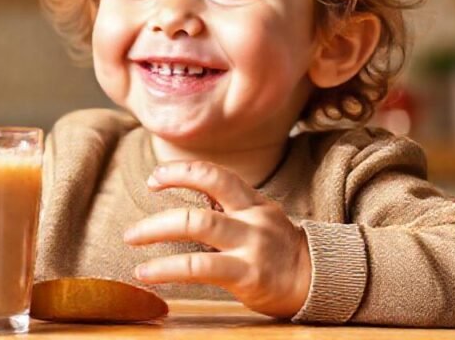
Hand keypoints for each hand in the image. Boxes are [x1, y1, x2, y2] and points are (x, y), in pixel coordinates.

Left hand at [123, 161, 311, 317]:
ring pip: (198, 225)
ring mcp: (252, 245)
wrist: (322, 283)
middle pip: (203, 196)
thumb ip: (229, 208)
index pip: (216, 174)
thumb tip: (191, 194)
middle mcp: (253, 218)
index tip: (155, 179)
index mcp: (254, 202)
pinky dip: (167, 268)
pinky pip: (201, 266)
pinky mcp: (249, 274)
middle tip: (132, 227)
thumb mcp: (260, 220)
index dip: (182, 171)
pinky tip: (147, 273)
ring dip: (156, 231)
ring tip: (132, 241)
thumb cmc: (281, 253)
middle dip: (163, 203)